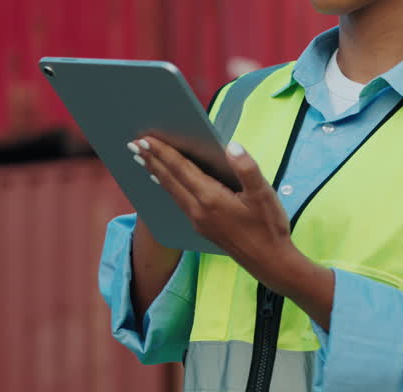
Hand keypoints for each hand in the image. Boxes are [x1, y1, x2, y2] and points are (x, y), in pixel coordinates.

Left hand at [131, 135, 334, 326]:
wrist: (270, 264)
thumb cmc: (269, 227)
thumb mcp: (264, 194)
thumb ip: (246, 168)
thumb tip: (231, 145)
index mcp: (211, 198)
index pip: (180, 169)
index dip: (162, 152)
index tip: (144, 138)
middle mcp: (198, 210)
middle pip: (169, 179)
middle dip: (151, 160)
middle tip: (132, 144)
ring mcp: (197, 220)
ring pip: (171, 191)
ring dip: (156, 173)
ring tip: (142, 160)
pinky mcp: (201, 227)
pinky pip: (178, 201)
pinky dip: (168, 186)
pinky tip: (165, 182)